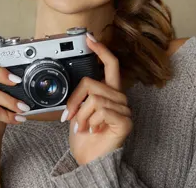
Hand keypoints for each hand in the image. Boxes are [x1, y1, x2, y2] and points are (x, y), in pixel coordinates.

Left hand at [62, 33, 132, 164]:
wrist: (89, 158)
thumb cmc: (84, 134)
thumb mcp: (78, 109)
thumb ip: (80, 94)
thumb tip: (74, 81)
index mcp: (109, 91)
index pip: (110, 65)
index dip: (101, 50)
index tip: (89, 38)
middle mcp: (119, 97)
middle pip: (92, 84)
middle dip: (75, 101)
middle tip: (70, 117)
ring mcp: (124, 109)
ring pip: (94, 99)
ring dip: (81, 116)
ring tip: (82, 127)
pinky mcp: (125, 122)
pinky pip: (102, 111)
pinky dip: (91, 122)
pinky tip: (93, 130)